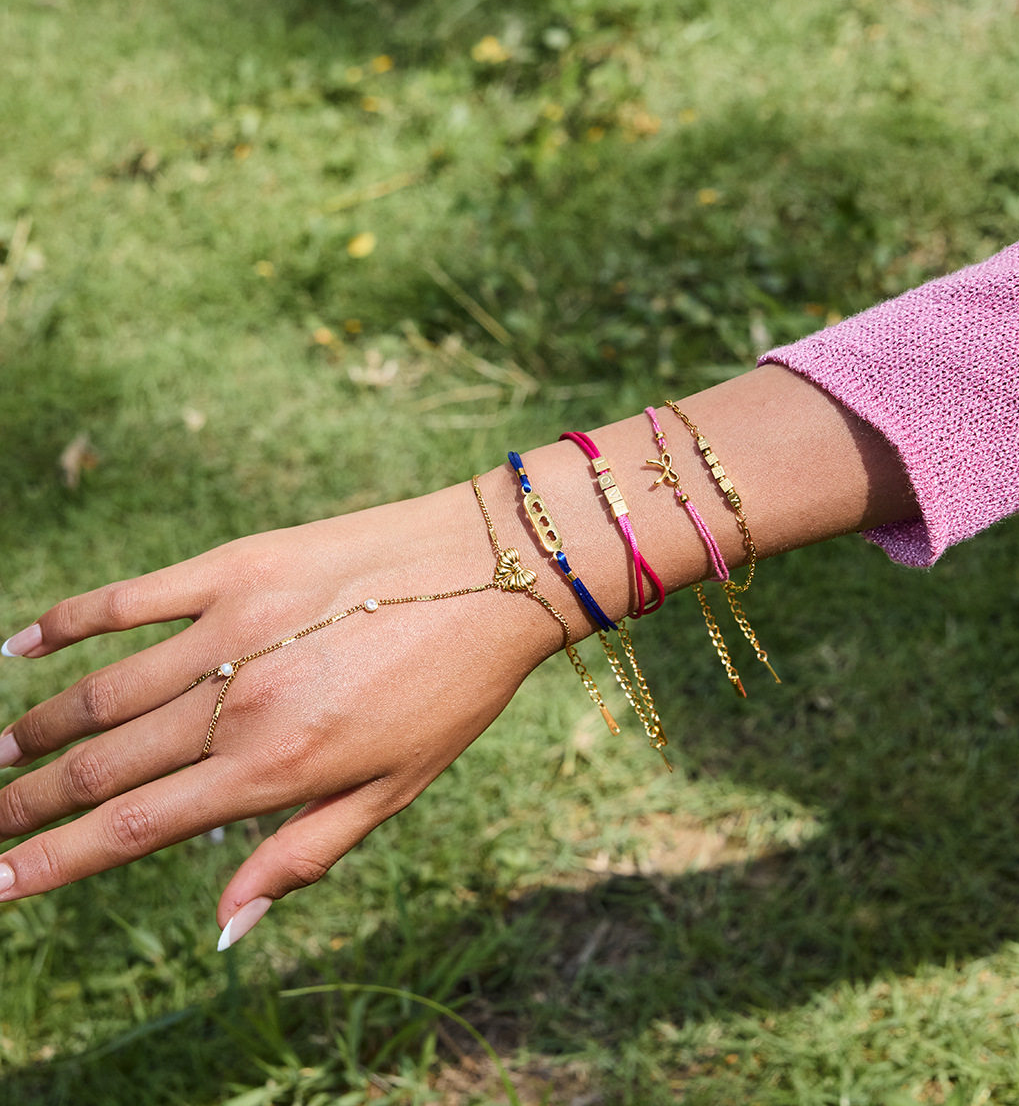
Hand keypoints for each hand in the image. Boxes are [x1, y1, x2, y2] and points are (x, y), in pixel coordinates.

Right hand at [0, 476, 555, 944]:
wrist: (497, 569)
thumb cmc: (455, 686)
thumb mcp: (398, 786)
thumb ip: (305, 853)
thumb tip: (228, 925)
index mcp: (277, 769)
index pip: (134, 831)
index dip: (52, 864)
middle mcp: (239, 703)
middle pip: (103, 766)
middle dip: (27, 804)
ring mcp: (230, 628)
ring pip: (102, 692)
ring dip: (36, 729)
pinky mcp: (237, 567)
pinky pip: (130, 597)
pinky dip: (66, 625)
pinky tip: (17, 646)